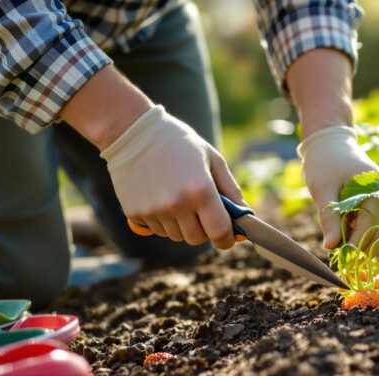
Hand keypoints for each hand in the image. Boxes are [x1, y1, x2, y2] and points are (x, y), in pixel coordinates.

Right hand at [100, 105, 245, 248]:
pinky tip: (159, 196)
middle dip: (203, 230)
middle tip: (200, 211)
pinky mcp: (136, 214)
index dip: (226, 239)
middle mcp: (177, 204)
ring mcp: (154, 211)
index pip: (219, 232)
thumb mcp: (212, 159)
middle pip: (197, 239)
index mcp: (200, 190)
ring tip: (177, 197)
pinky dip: (163, 220)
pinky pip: (157, 230)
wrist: (133, 132)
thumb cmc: (179, 143)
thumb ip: (231, 189)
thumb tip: (245, 215)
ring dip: (182, 225)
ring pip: (176, 236)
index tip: (228, 237)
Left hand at [298, 126, 378, 251]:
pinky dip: (362, 232)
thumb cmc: (324, 163)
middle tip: (342, 260)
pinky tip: (347, 235)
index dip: (356, 245)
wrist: (329, 142)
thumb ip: (329, 219)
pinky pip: (375, 223)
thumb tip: (331, 247)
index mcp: (375, 189)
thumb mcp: (323, 191)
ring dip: (363, 241)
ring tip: (343, 248)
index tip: (343, 260)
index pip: (370, 225)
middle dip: (362, 247)